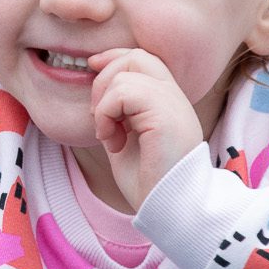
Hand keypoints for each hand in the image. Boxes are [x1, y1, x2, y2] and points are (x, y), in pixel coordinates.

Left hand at [87, 48, 204, 211]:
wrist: (171, 211)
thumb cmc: (149, 183)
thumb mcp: (126, 140)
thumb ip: (118, 115)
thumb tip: (96, 94)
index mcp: (169, 103)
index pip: (144, 59)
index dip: (114, 58)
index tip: (92, 68)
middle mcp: (176, 99)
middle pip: (137, 57)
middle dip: (105, 78)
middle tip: (99, 116)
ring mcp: (174, 105)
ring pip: (125, 74)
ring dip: (104, 105)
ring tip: (110, 135)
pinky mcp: (166, 117)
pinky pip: (124, 92)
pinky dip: (107, 113)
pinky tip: (113, 141)